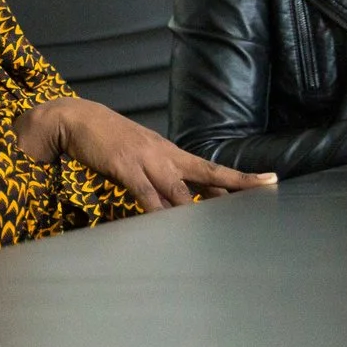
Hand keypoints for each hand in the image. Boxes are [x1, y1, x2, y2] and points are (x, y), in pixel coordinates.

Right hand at [17, 95, 276, 211]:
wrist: (78, 119)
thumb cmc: (110, 141)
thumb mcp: (142, 156)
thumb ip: (160, 178)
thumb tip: (178, 202)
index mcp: (171, 154)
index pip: (212, 168)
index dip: (240, 177)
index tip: (269, 181)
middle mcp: (165, 156)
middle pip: (207, 174)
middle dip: (235, 187)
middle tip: (264, 193)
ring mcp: (146, 161)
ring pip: (178, 189)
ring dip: (196, 209)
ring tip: (217, 227)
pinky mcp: (124, 167)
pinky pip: (144, 193)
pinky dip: (156, 209)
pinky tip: (165, 223)